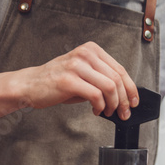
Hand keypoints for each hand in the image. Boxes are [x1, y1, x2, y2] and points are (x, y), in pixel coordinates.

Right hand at [19, 41, 138, 119]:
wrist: (30, 85)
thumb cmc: (56, 82)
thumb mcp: (82, 75)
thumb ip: (100, 80)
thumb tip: (121, 96)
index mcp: (91, 50)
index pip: (120, 69)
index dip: (131, 88)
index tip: (134, 101)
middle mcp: (85, 54)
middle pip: (117, 79)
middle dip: (124, 100)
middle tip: (123, 113)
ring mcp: (77, 66)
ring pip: (109, 87)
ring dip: (113, 105)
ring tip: (108, 113)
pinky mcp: (70, 80)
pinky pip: (96, 96)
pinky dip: (100, 107)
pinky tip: (96, 111)